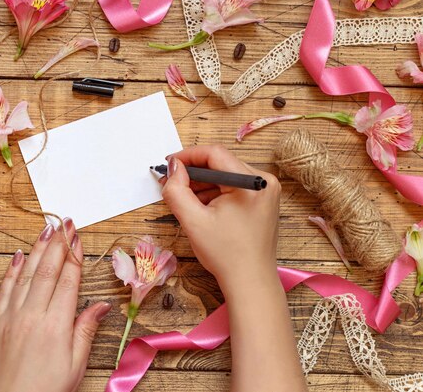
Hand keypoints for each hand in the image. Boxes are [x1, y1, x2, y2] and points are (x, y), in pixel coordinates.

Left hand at [0, 219, 111, 391]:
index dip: (75, 257)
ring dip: (38, 249)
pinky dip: (11, 270)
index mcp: (56, 325)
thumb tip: (103, 305)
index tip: (79, 238)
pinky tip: (19, 255)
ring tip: (47, 229)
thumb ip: (86, 330)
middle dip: (59, 244)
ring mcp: (10, 316)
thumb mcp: (76, 364)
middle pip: (47, 270)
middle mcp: (32, 315)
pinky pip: (3, 289)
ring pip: (25, 274)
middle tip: (66, 223)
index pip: (68, 281)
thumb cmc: (48, 389)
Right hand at [162, 146, 306, 391]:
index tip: (168, 164)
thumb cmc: (225, 254)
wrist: (250, 282)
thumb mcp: (193, 220)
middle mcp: (264, 182)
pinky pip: (233, 188)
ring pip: (226, 176)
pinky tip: (200, 206)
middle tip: (171, 183)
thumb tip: (173, 167)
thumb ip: (177, 190)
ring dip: (203, 184)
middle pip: (221, 163)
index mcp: (252, 182)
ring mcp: (266, 192)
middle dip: (193, 172)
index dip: (188, 156)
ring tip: (183, 197)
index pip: (215, 154)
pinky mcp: (262, 203)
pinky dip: (215, 193)